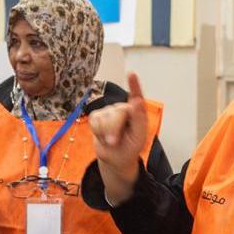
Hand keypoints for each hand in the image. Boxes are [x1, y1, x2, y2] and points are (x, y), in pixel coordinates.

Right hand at [90, 73, 147, 205]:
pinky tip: (103, 136)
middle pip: (115, 113)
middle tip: (115, 142)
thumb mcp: (139, 136)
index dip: (133, 85)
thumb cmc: (131, 147)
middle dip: (114, 130)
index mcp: (136, 112)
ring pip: (103, 119)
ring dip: (106, 134)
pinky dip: (98, 133)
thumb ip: (139, 119)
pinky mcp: (96, 116)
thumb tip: (137, 101)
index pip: (135, 96)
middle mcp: (122, 108)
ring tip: (112, 140)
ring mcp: (108, 111)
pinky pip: (94, 122)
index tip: (131, 74)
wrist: (115, 158)